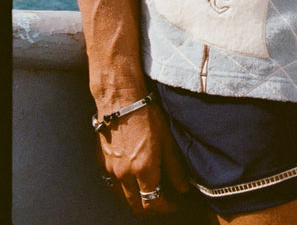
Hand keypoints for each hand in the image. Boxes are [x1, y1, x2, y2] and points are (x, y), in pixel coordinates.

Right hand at [97, 101, 188, 215]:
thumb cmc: (146, 115)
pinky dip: (123, 187)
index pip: (154, 203)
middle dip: (151, 208)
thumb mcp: (167, 140)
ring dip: (136, 199)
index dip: (166, 207)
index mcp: (143, 170)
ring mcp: (110, 170)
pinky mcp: (102, 162)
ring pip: (122, 197)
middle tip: (163, 200)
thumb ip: (175, 168)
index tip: (174, 203)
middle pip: (136, 206)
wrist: (120, 100)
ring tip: (148, 190)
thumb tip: (182, 188)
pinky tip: (132, 178)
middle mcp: (124, 174)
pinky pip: (112, 184)